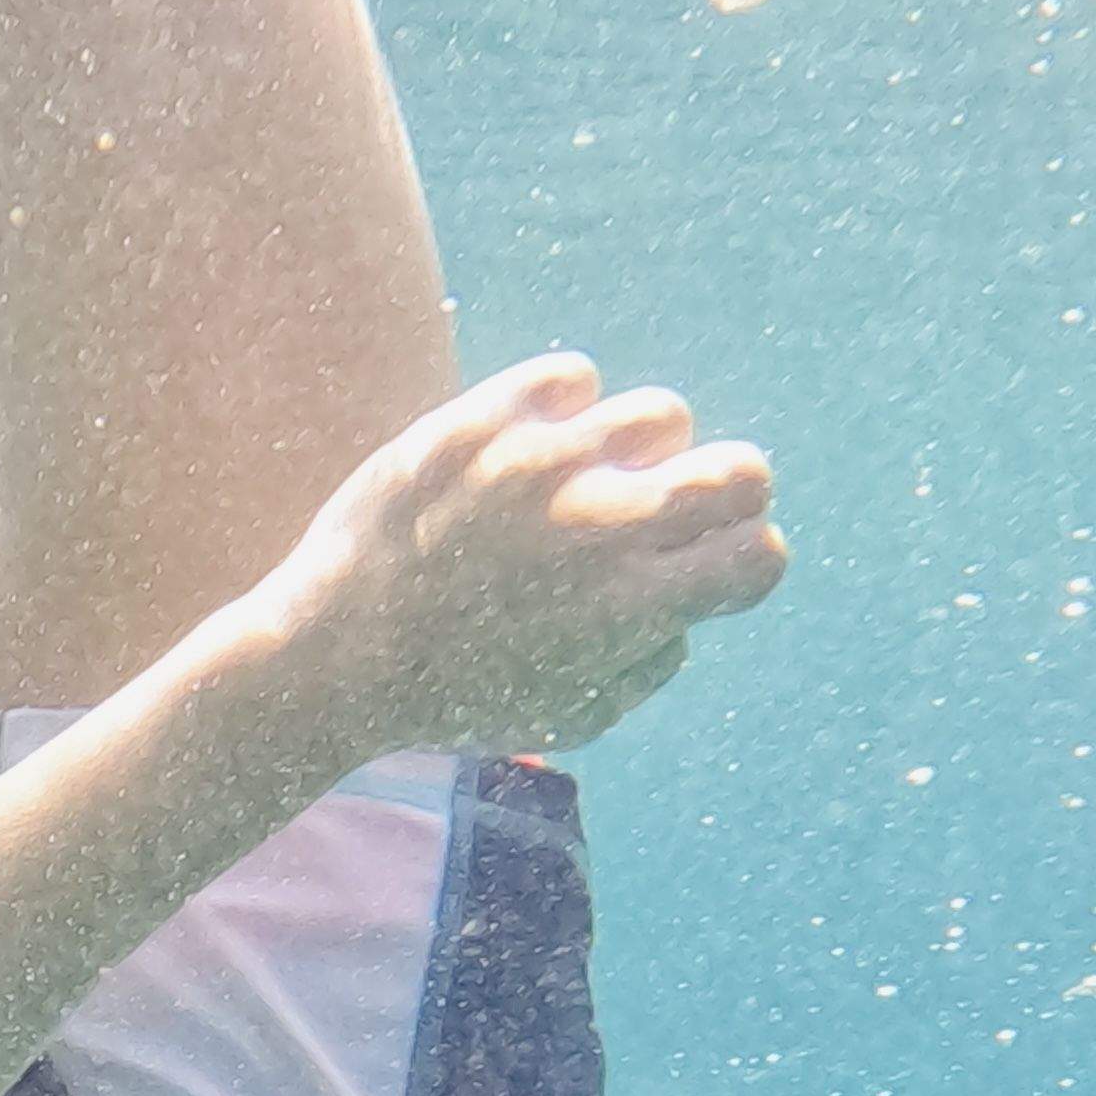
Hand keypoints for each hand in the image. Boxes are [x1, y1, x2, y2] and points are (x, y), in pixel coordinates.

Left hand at [271, 354, 786, 757]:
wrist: (335, 658)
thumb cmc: (456, 697)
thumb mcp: (572, 717)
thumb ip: (652, 662)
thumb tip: (686, 603)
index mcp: (633, 608)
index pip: (759, 555)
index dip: (744, 566)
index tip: (701, 576)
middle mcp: (603, 526)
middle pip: (743, 473)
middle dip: (726, 500)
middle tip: (669, 520)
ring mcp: (545, 463)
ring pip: (662, 415)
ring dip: (640, 454)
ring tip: (586, 486)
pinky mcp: (488, 418)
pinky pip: (574, 378)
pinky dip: (565, 412)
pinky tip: (529, 455)